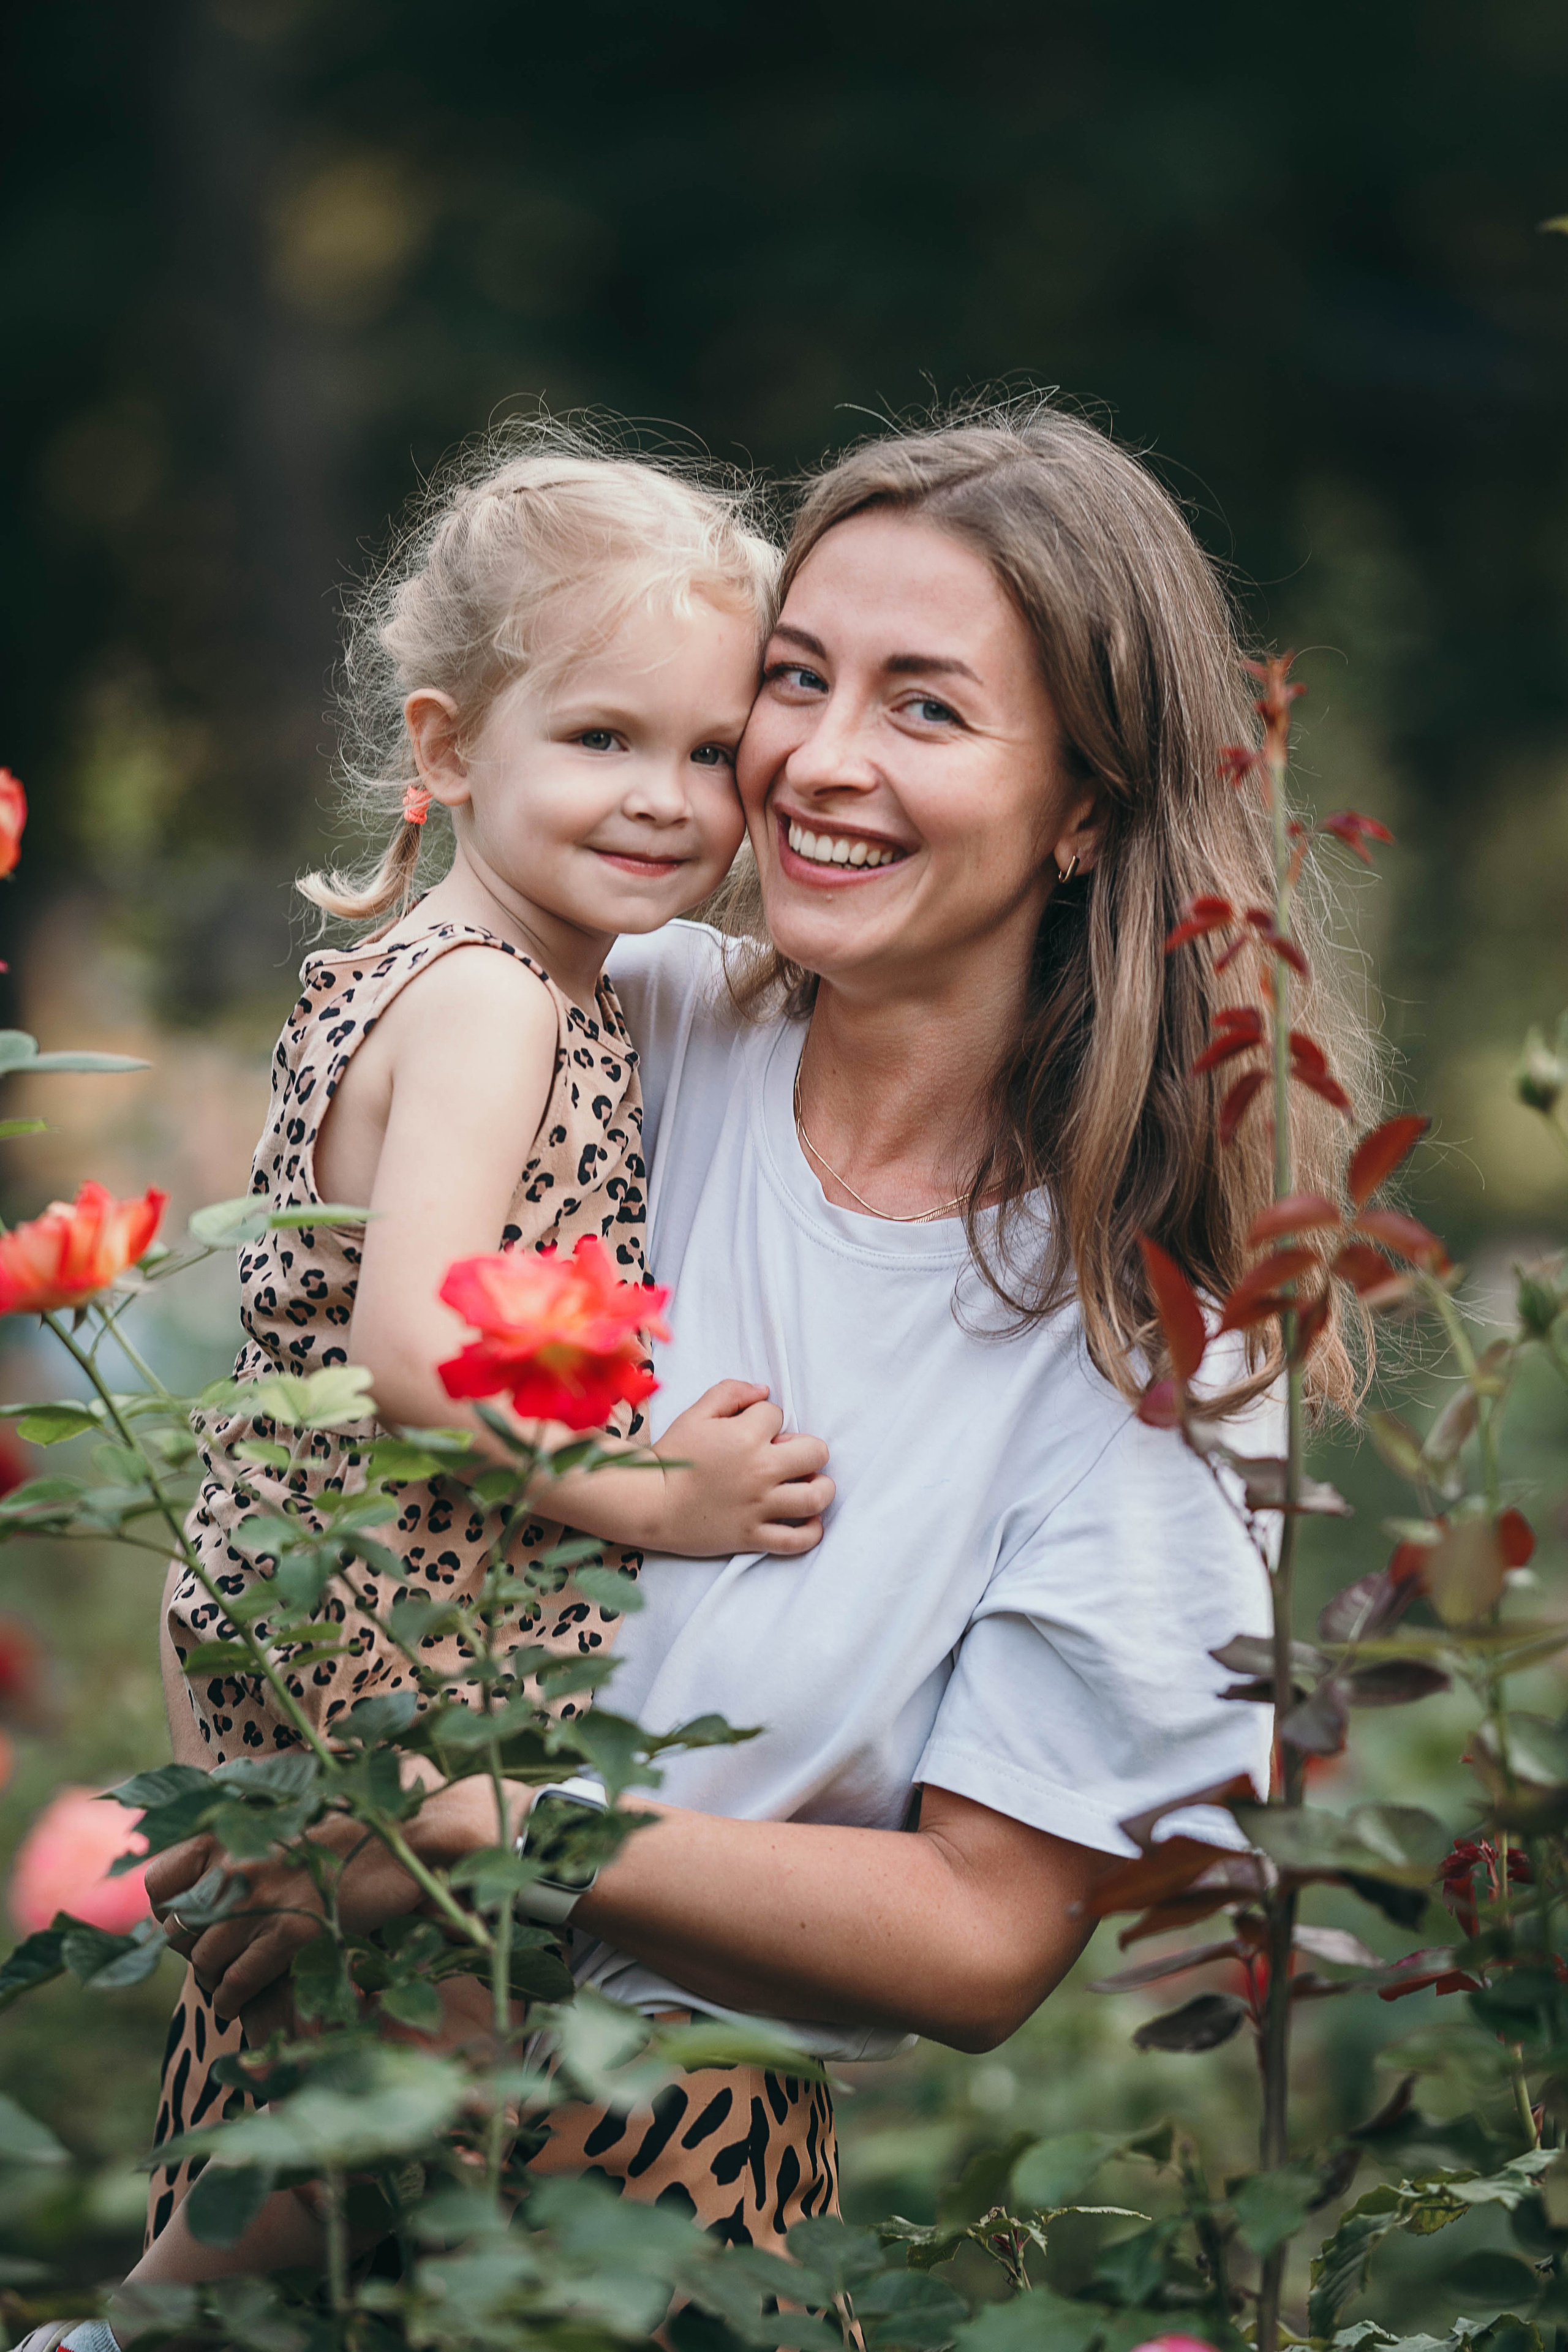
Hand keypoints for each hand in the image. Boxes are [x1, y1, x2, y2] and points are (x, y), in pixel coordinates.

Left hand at [147, 1813, 426, 2021]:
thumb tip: (220, 1842)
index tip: (184, 1923)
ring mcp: (262, 1899)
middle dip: (190, 1950)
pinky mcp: (291, 1932)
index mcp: (231, 1830)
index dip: (163, 1911)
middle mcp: (236, 1864)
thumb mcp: (294, 1812)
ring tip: (226, 1984)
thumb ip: (252, 1829)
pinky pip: (238, 1980)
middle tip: (213, 1958)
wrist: (408, 1839)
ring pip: (205, 1959)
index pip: (159, 1881)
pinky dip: (230, 1998)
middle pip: (179, 1928)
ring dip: (211, 1979)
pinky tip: (236, 2002)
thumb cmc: (358, 1825)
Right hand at [650, 1380, 833, 1557]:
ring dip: (820, 1487)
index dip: (766, 1418)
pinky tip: (809, 1520)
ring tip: (808, 1483)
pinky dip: (811, 1532)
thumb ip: (730, 1392)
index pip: (778, 1415)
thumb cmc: (672, 1456)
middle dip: (806, 1448)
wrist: (649, 1503)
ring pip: (816, 1497)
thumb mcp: (696, 1413)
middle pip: (815, 1452)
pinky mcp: (753, 1536)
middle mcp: (760, 1471)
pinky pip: (797, 1541)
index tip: (751, 1429)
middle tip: (787, 1455)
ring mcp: (759, 1507)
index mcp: (745, 1437)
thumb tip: (763, 1391)